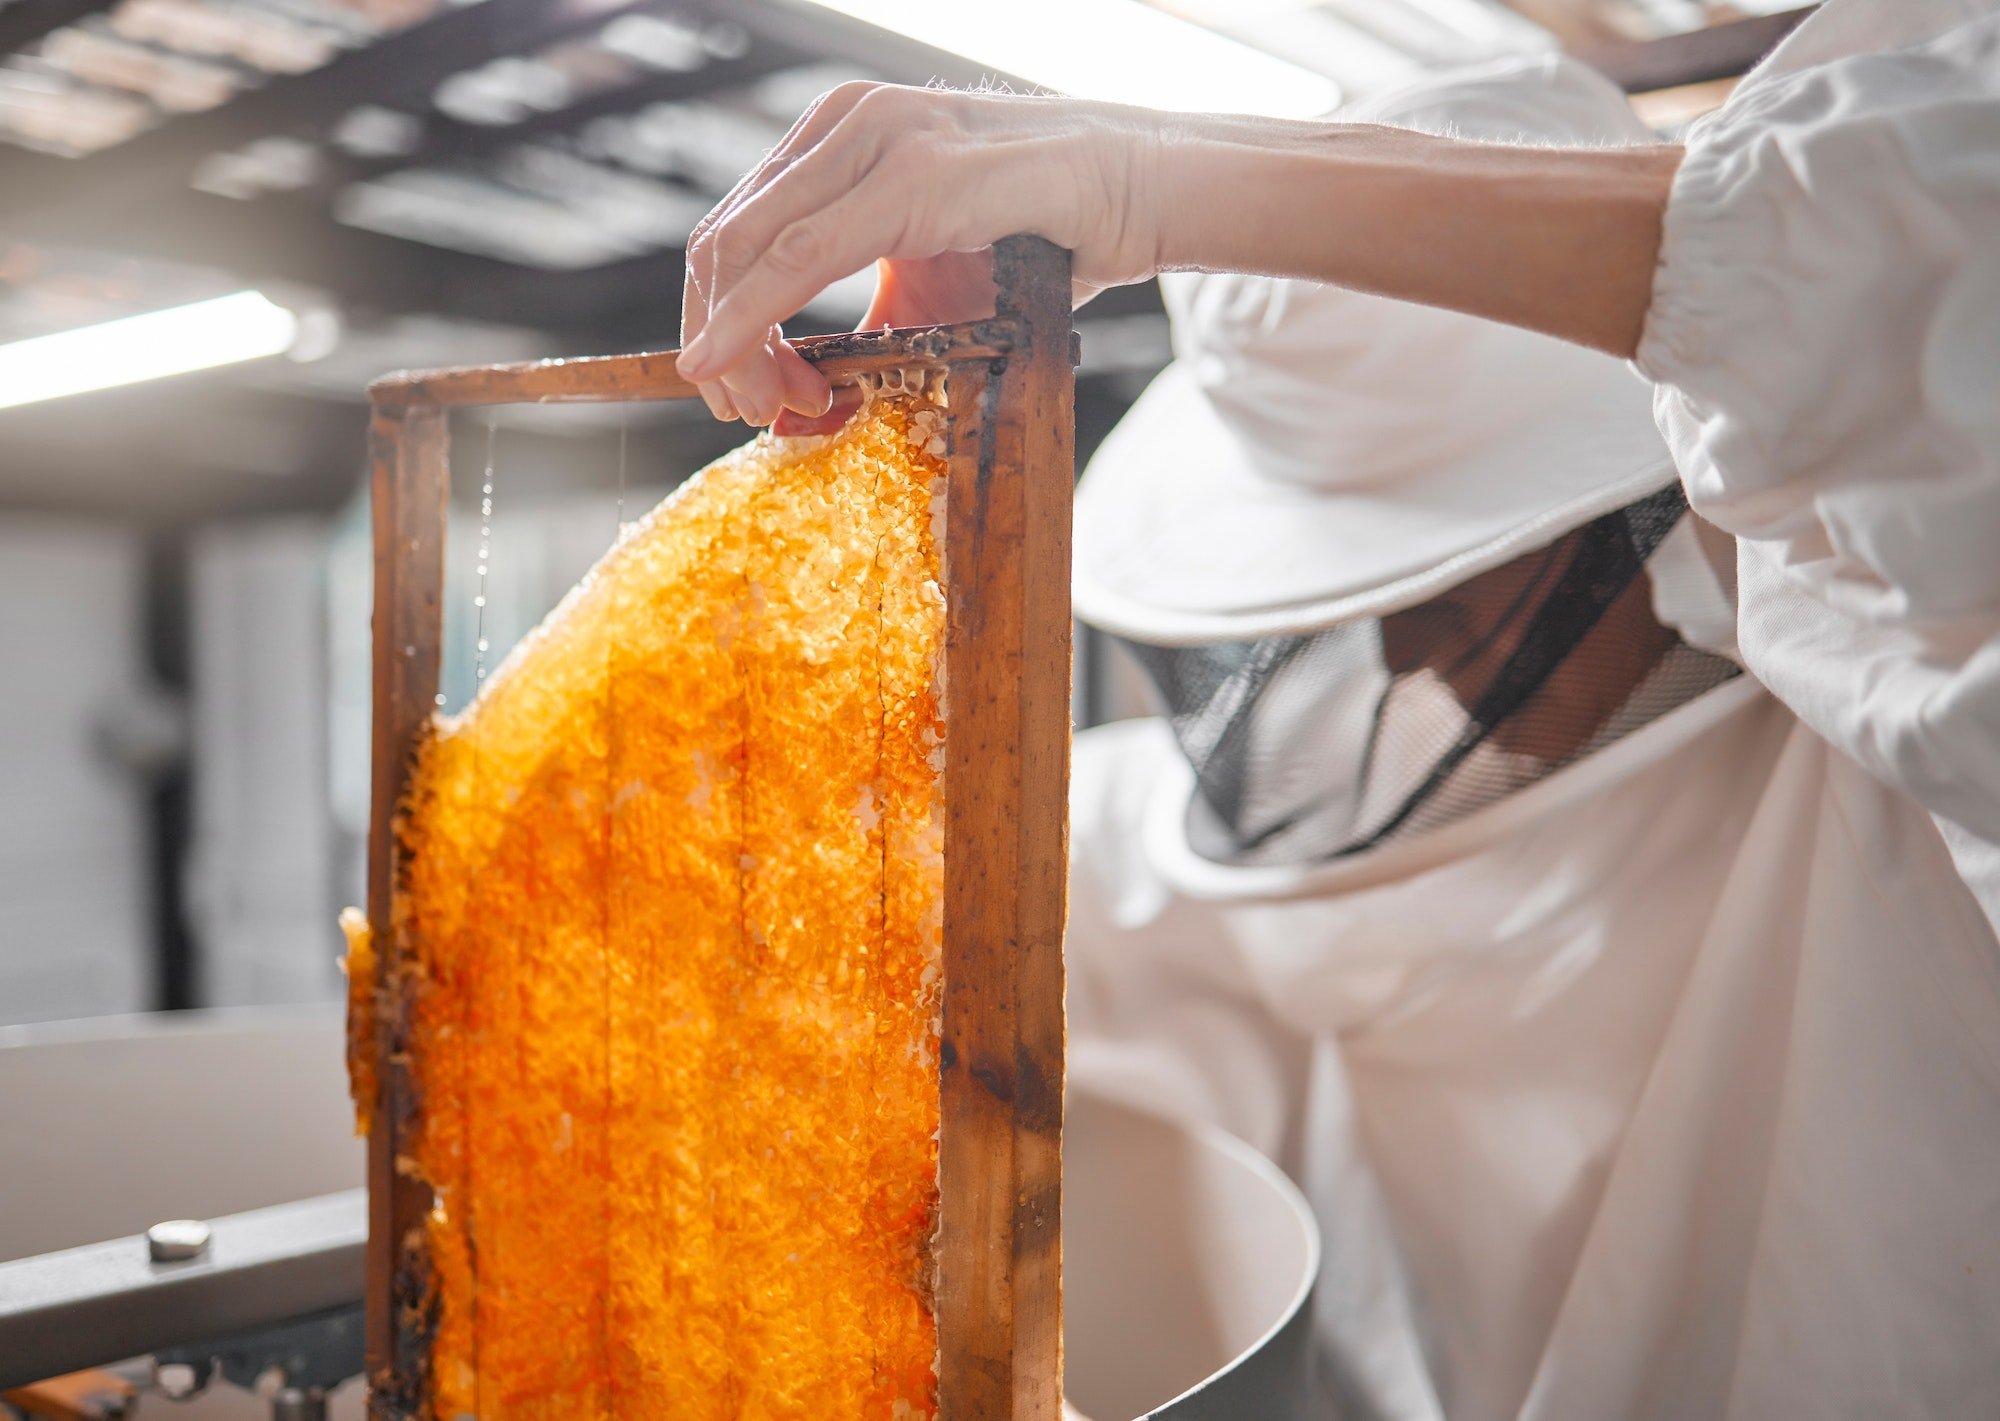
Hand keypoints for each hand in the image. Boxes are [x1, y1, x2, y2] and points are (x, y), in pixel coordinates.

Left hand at [677, 81, 1166, 427]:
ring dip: (737, 343)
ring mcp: (871, 138)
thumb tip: (801, 403)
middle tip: (741, 409)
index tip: (742, 393)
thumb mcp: (931, 294)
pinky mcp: (908, 174)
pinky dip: (751, 320)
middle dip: (715, 339)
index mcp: (836, 138)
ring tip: (765, 404)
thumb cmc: (1042, 240)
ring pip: (745, 249)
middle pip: (723, 242)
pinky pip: (797, 256)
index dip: (720, 322)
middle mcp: (841, 124)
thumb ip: (864, 334)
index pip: (738, 232)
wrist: (1132, 195)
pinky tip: (731, 365)